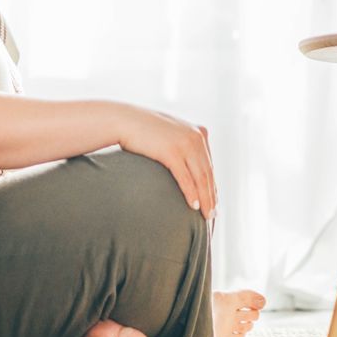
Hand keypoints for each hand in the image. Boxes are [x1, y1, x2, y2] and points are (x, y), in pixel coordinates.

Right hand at [116, 105, 217, 219]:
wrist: (124, 121)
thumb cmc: (143, 130)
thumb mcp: (169, 134)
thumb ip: (182, 144)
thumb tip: (185, 163)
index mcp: (199, 132)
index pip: (209, 165)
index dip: (212, 185)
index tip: (213, 201)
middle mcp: (196, 137)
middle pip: (208, 173)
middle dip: (211, 196)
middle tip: (212, 214)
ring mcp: (185, 143)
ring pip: (200, 178)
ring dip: (205, 199)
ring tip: (206, 215)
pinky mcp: (172, 152)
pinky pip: (185, 178)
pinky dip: (191, 193)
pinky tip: (194, 206)